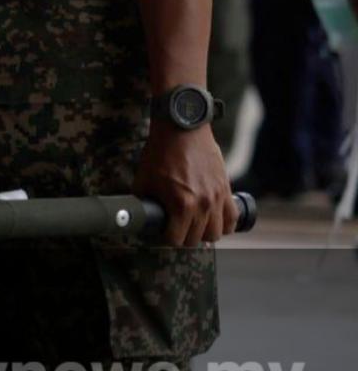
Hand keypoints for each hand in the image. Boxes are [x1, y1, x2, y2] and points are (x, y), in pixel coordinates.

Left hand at [133, 124, 237, 246]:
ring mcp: (217, 198)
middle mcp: (202, 205)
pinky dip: (224, 224)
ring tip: (194, 226)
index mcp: (181, 205)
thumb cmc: (160, 153)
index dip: (166, 238)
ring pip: (217, 233)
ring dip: (204, 233)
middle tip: (176, 228)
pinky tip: (214, 221)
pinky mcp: (226, 190)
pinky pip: (232, 218)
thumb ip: (143, 202)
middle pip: (197, 239)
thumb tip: (138, 215)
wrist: (182, 131)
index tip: (162, 231)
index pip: (176, 239)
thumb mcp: (143, 180)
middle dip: (184, 237)